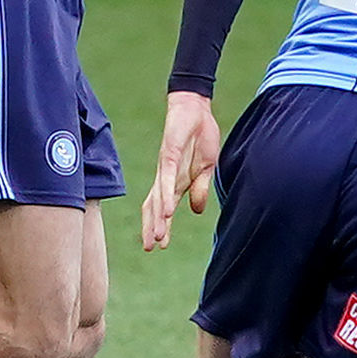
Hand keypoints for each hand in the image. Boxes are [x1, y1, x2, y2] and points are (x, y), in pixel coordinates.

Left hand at [142, 90, 221, 249]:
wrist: (196, 108)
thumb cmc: (200, 136)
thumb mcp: (207, 168)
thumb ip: (201, 189)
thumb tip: (196, 212)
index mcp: (176, 181)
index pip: (164, 208)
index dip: (161, 226)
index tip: (160, 245)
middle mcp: (166, 177)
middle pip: (155, 207)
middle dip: (152, 228)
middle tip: (149, 248)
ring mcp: (166, 167)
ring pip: (160, 198)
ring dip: (158, 219)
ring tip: (157, 238)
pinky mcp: (170, 155)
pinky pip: (168, 180)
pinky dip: (168, 196)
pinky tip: (169, 211)